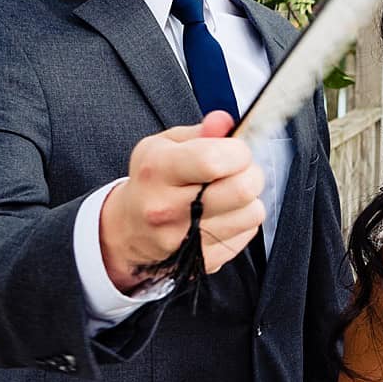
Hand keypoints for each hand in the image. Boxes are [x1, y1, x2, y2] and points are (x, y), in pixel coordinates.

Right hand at [100, 111, 265, 290]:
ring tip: (229, 192)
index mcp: (157, 170)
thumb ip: (200, 131)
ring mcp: (186, 239)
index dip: (237, 151)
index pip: (213, 160)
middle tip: (238, 170)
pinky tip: (225, 213)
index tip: (235, 150)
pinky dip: (244, 220)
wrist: (130, 229)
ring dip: (250, 199)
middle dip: (250, 173)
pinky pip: (248, 233)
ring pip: (252, 213)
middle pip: (242, 189)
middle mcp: (168, 207)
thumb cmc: (153, 180)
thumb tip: (225, 123)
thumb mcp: (165, 145)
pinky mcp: (204, 259)